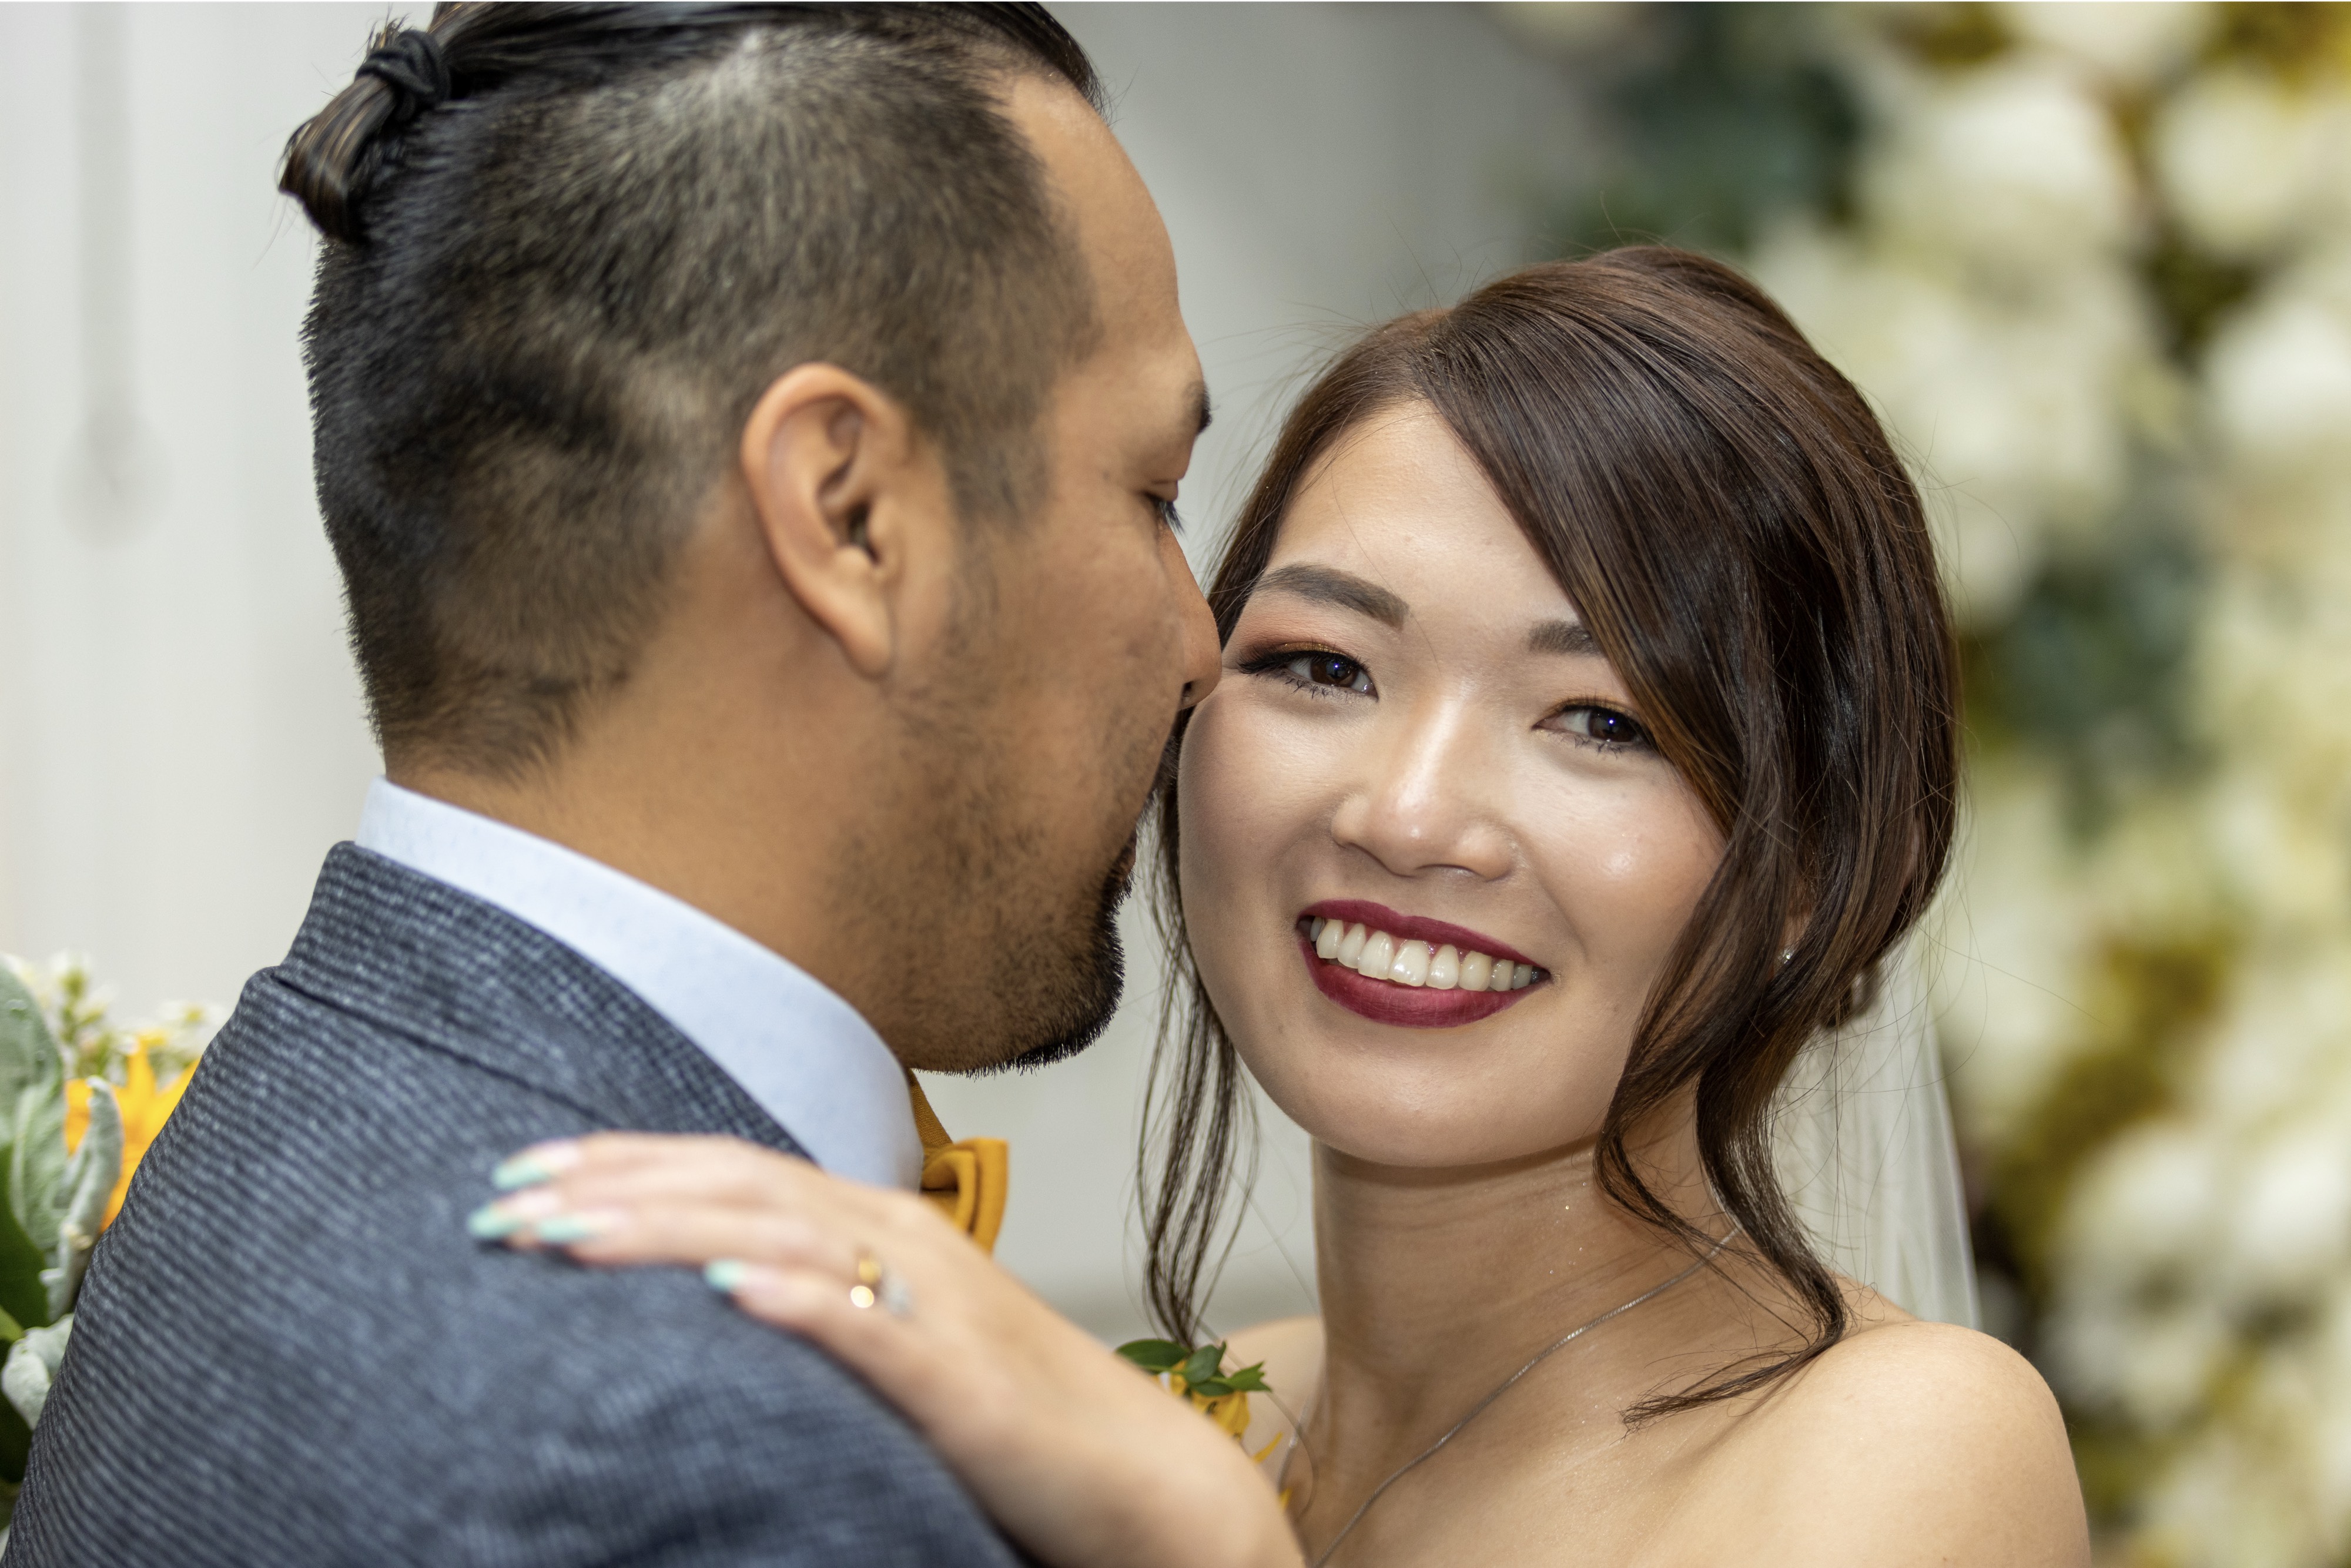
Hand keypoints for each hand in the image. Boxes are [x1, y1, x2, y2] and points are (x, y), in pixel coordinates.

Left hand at [469, 1134, 1302, 1567]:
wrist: (1138, 1478)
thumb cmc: (1011, 1415)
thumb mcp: (891, 1338)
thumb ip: (811, 1301)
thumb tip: (698, 1294)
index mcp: (876, 1222)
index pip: (728, 1169)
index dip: (622, 1163)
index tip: (520, 1174)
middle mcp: (899, 1237)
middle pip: (736, 1185)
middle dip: (611, 1186)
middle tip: (502, 1201)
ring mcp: (932, 1301)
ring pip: (781, 1237)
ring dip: (667, 1227)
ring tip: (568, 1237)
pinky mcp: (958, 1377)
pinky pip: (868, 1326)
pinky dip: (795, 1300)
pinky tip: (723, 1291)